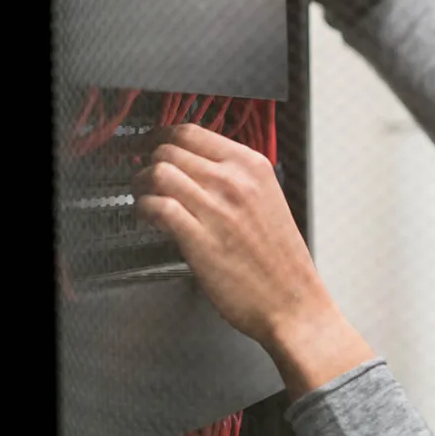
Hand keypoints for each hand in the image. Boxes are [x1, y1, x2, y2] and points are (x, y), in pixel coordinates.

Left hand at [132, 124, 372, 395]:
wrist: (294, 303)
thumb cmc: (281, 262)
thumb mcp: (268, 201)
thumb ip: (236, 180)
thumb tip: (196, 169)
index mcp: (253, 167)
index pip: (191, 132)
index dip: (162, 138)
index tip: (152, 148)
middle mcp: (235, 181)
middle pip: (168, 149)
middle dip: (147, 162)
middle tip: (143, 177)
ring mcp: (218, 209)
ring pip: (158, 172)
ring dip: (140, 184)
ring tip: (143, 198)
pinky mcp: (200, 239)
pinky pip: (157, 206)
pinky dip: (143, 208)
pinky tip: (148, 217)